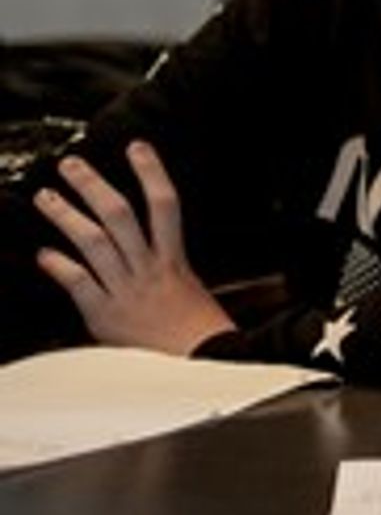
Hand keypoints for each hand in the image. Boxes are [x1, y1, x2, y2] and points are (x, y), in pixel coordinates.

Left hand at [32, 141, 236, 353]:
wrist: (201, 366)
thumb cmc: (200, 333)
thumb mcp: (192, 290)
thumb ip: (168, 269)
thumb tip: (151, 253)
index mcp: (174, 261)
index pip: (164, 204)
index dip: (151, 172)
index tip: (136, 148)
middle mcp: (148, 269)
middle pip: (119, 215)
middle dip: (93, 185)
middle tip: (72, 165)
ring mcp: (125, 290)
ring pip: (94, 242)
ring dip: (67, 216)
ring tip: (47, 197)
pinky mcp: (105, 315)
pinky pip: (78, 283)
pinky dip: (59, 266)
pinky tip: (44, 254)